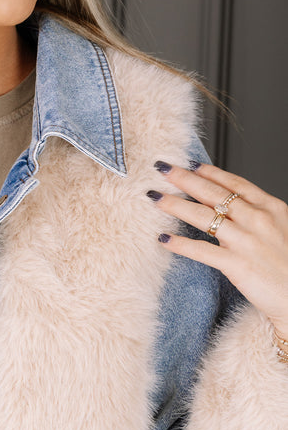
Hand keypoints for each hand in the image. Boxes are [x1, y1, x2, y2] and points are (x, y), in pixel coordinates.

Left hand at [147, 161, 287, 338]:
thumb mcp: (282, 230)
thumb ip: (259, 217)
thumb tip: (237, 210)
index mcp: (271, 208)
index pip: (234, 183)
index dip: (209, 172)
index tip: (190, 165)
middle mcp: (257, 219)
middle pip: (213, 193)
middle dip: (184, 178)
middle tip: (163, 168)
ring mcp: (245, 241)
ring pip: (202, 216)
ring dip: (174, 204)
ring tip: (155, 197)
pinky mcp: (236, 264)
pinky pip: (200, 250)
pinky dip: (179, 244)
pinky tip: (163, 239)